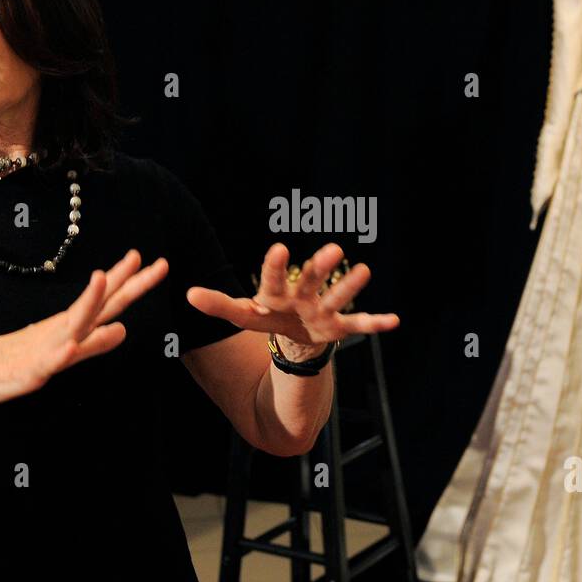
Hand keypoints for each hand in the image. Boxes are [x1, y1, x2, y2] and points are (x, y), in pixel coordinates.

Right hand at [0, 248, 167, 409]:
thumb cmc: (19, 360)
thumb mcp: (65, 352)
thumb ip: (95, 342)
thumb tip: (124, 328)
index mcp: (71, 324)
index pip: (106, 298)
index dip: (127, 278)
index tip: (152, 260)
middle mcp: (64, 329)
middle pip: (102, 303)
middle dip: (127, 282)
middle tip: (153, 260)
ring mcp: (49, 347)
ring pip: (74, 323)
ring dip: (88, 301)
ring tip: (101, 278)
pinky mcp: (34, 369)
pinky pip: (50, 362)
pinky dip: (62, 354)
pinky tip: (71, 347)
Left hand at [186, 242, 398, 347]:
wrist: (295, 333)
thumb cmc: (268, 315)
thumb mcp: (243, 313)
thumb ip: (218, 304)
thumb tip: (188, 294)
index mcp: (276, 293)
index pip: (273, 279)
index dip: (274, 267)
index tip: (279, 248)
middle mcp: (303, 296)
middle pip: (310, 281)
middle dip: (320, 267)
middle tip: (333, 249)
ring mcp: (323, 310)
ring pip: (337, 297)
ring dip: (350, 286)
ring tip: (363, 270)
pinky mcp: (339, 327)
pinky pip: (359, 326)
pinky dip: (375, 323)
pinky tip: (394, 320)